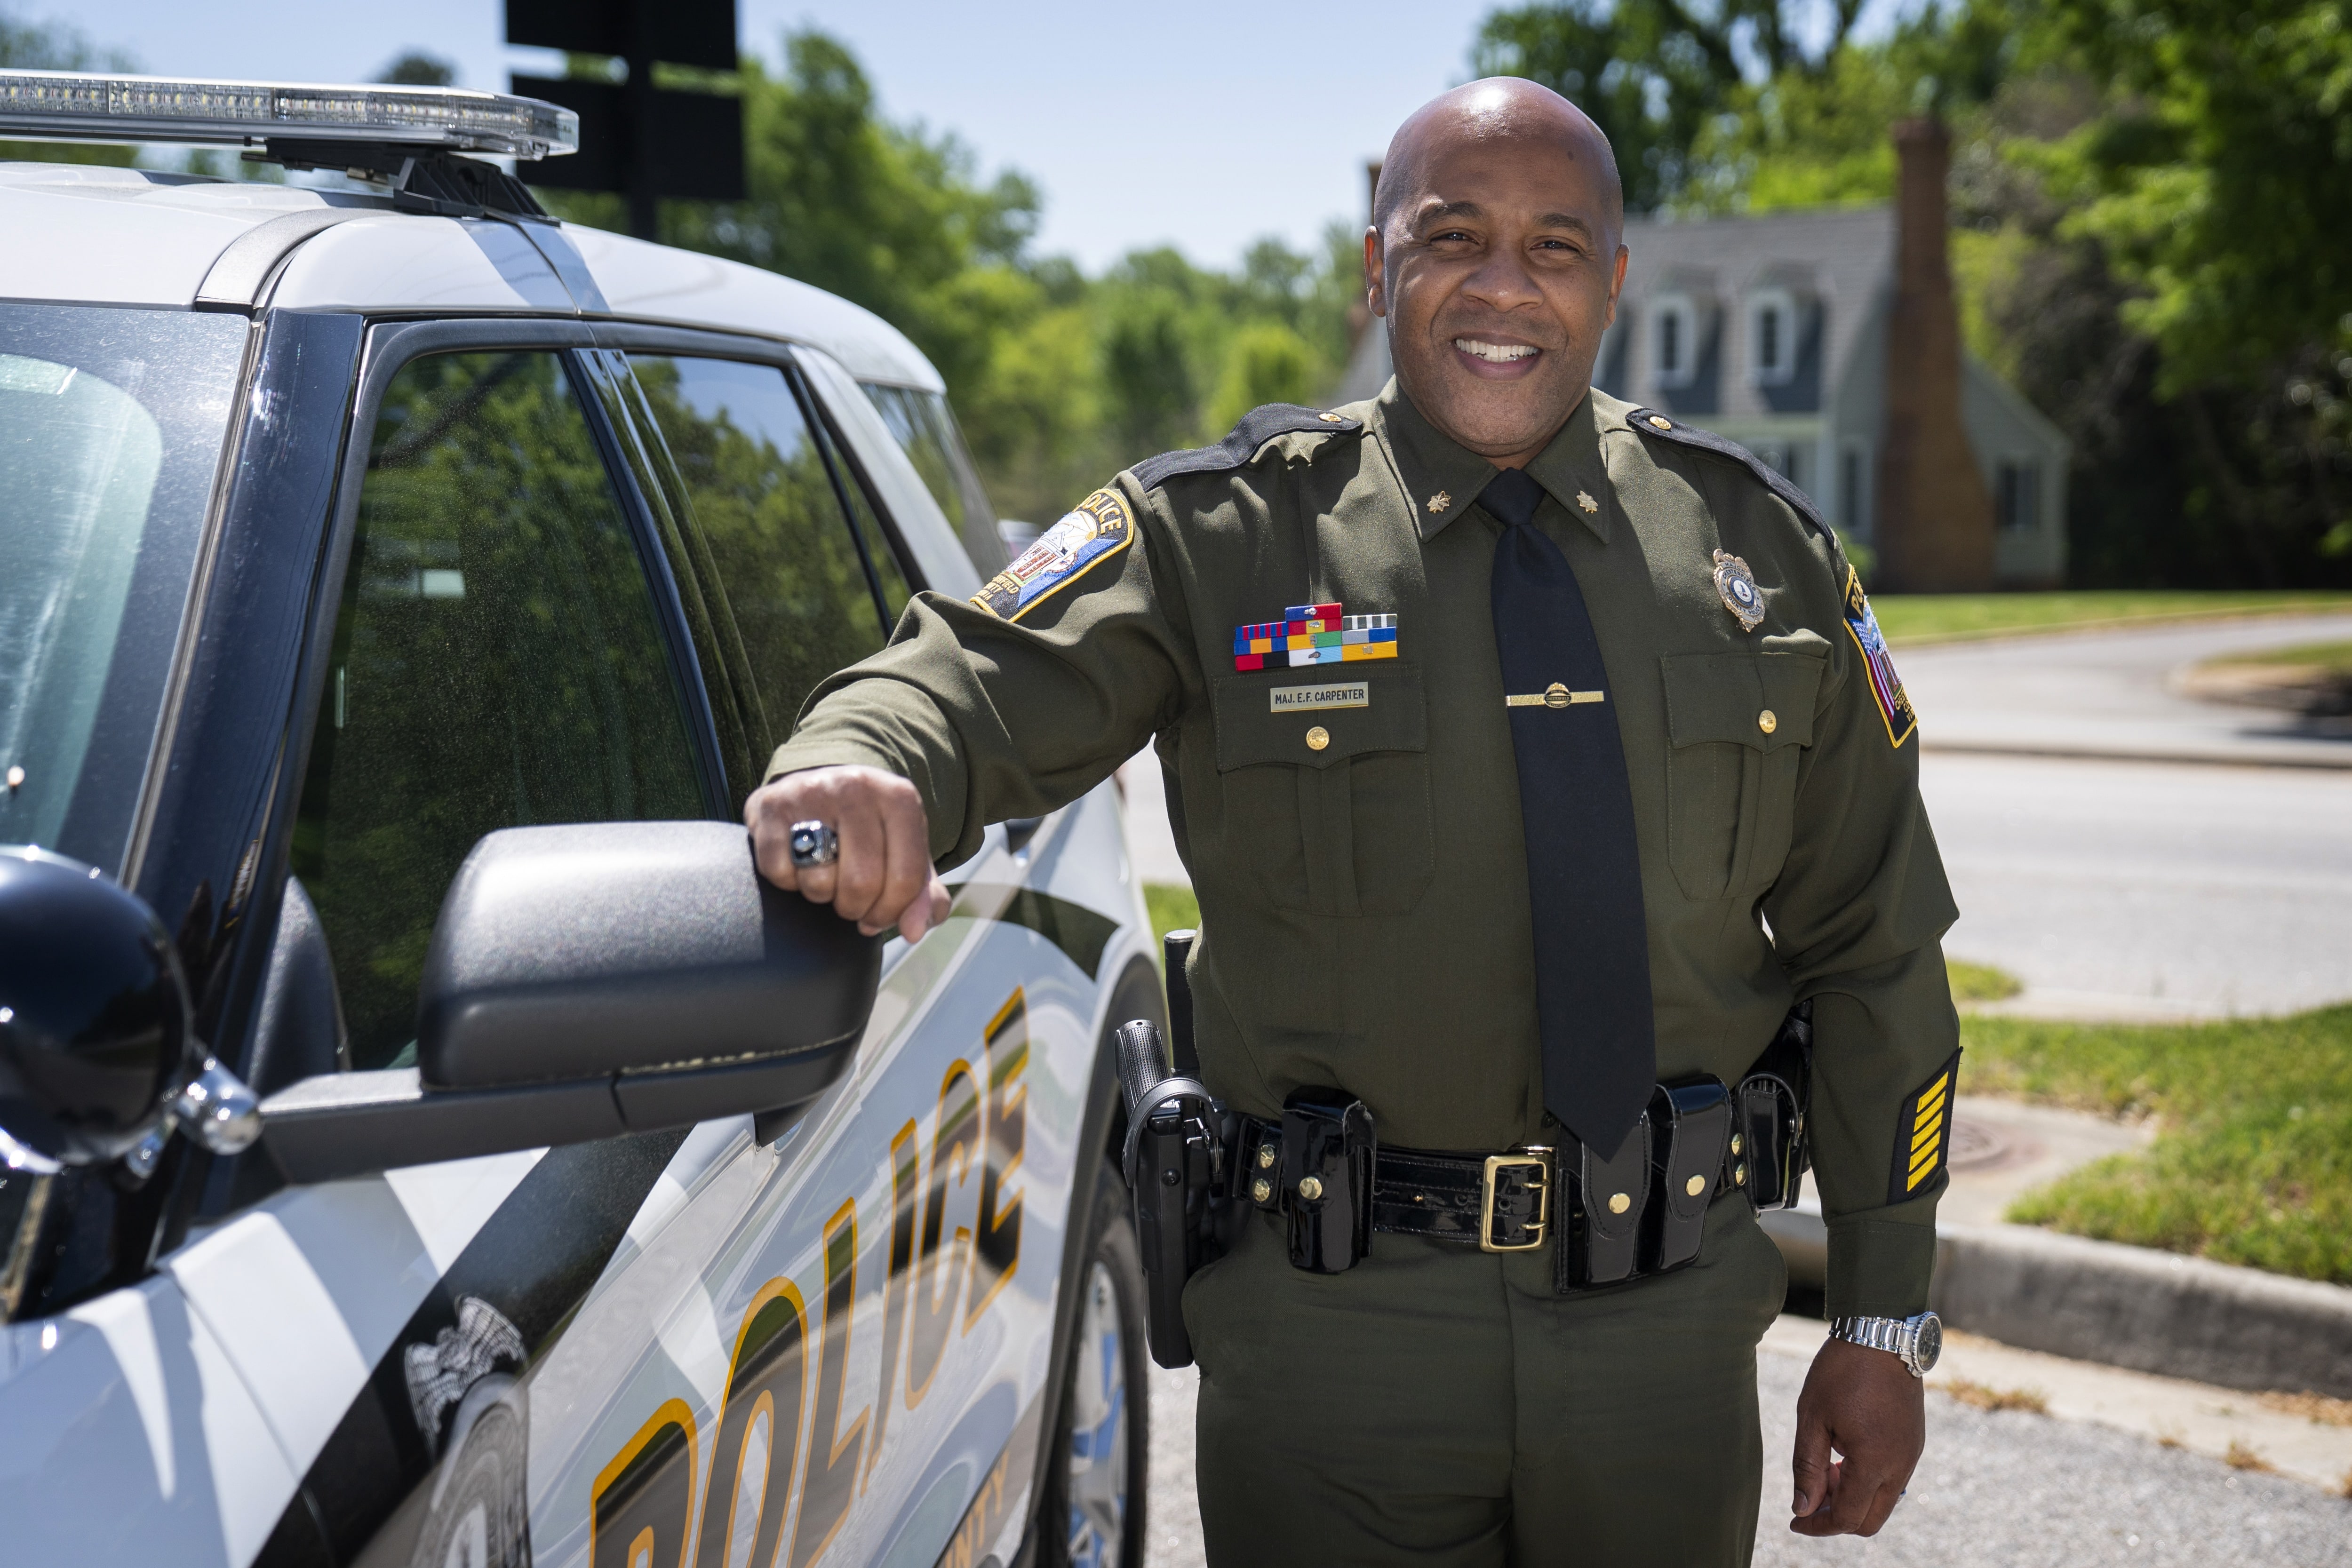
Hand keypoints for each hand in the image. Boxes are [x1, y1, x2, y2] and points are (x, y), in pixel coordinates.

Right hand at [746, 766, 951, 941]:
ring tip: (825, 872)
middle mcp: (857, 788)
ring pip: (818, 882)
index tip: (879, 914)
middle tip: (850, 899)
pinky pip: (779, 872)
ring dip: (821, 894)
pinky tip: (798, 861)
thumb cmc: (870, 831)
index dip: (892, 912)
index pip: (906, 878)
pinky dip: (788, 881)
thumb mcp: (905, 857)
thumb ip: (924, 898)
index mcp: (900, 799)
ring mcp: (812, 792)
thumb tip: (914, 931)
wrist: (819, 785)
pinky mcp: (772, 805)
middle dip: (855, 907)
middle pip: (861, 884)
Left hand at [1788, 1337, 1923, 1536]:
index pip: (1848, 1518)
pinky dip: (1867, 1480)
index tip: (1795, 1521)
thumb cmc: (1841, 1371)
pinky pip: (1892, 1479)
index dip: (1818, 1526)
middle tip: (1809, 1498)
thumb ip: (1807, 1468)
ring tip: (1824, 1469)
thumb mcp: (1812, 1418)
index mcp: (1875, 1463)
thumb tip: (1803, 1508)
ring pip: (1882, 1501)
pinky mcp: (1914, 1442)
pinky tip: (1844, 1456)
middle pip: (1870, 1520)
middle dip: (1837, 1518)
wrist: (1881, 1333)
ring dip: (1852, 1498)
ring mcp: (1911, 1454)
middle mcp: (1901, 1466)